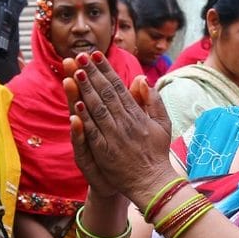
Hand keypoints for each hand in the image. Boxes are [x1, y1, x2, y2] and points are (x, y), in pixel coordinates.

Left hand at [64, 52, 173, 204]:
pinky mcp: (105, 152)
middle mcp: (125, 123)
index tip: (96, 55)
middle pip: (106, 94)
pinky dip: (84, 118)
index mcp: (137, 115)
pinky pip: (92, 132)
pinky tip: (76, 104)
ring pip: (97, 109)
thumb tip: (142, 78)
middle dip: (93, 74)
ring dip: (86, 90)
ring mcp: (114, 137)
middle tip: (81, 56)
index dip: (106, 70)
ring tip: (76, 72)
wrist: (152, 183)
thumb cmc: (156, 152)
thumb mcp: (162, 124)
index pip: (119, 87)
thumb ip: (153, 101)